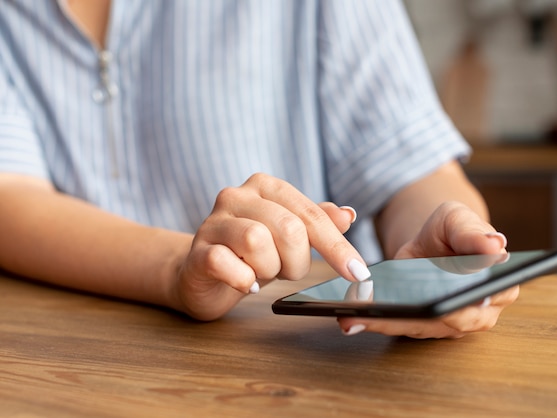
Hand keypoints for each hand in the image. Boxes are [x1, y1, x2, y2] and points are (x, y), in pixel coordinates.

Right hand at [170, 173, 370, 320]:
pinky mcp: (197, 251)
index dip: (337, 246)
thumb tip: (349, 214)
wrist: (202, 273)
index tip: (359, 273)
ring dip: (269, 268)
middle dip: (297, 260)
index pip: (311, 213)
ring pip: (257, 241)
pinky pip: (226, 263)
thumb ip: (317, 222)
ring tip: (261, 272)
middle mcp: (237, 195)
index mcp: (265, 186)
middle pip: (288, 228)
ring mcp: (213, 222)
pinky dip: (243, 280)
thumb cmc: (251, 254)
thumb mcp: (289, 236)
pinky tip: (245, 283)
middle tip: (286, 270)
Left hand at [337, 201, 518, 337]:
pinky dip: (377, 322)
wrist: (433, 241)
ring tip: (356, 317)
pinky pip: (401, 326)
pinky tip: (351, 319)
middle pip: (448, 321)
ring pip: (420, 327)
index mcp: (499, 285)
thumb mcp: (458, 220)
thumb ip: (474, 232)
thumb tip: (495, 246)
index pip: (485, 299)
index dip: (466, 305)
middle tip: (387, 313)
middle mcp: (479, 312)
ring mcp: (450, 323)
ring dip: (387, 323)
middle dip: (416, 318)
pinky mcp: (423, 326)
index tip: (445, 307)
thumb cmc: (451, 230)